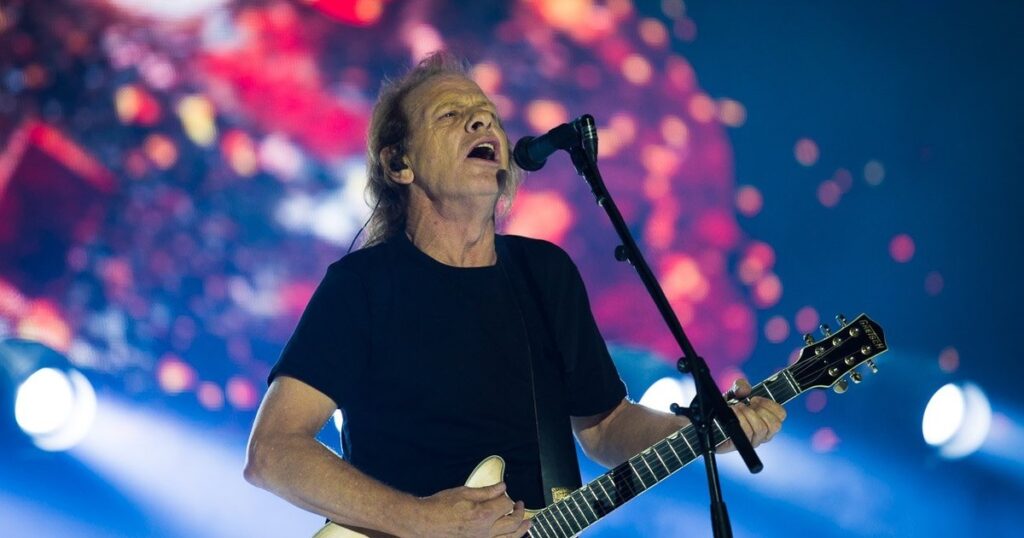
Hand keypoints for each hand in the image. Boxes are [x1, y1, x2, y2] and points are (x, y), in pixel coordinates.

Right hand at [410, 482, 529, 537]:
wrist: (425, 523)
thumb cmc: (440, 507)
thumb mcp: (464, 492)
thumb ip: (487, 491)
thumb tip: (503, 487)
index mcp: (483, 515)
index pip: (506, 504)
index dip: (507, 497)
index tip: (505, 493)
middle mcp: (486, 531)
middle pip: (512, 522)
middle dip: (520, 512)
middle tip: (521, 506)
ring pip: (510, 537)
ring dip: (521, 530)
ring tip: (528, 524)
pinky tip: (511, 536)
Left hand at [716, 378, 786, 452]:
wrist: (710, 422)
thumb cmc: (726, 409)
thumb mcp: (733, 394)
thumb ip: (740, 386)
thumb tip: (745, 389)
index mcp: (767, 420)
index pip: (781, 415)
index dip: (770, 404)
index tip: (755, 398)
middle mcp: (763, 433)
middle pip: (775, 425)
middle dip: (760, 410)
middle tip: (746, 404)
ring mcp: (753, 440)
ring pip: (761, 429)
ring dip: (748, 414)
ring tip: (737, 408)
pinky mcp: (741, 445)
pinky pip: (747, 433)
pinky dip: (739, 419)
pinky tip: (732, 413)